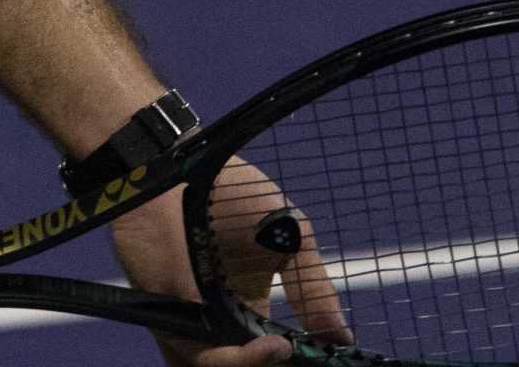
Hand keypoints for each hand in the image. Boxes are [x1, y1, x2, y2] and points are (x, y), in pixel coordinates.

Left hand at [111, 158, 349, 366]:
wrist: (179, 171)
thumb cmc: (234, 196)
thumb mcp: (290, 239)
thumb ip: (315, 291)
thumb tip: (344, 340)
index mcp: (252, 310)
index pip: (279, 356)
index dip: (306, 359)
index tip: (335, 359)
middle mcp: (225, 327)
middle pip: (256, 365)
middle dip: (285, 366)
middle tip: (315, 360)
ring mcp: (200, 330)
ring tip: (290, 350)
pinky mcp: (175, 327)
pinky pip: (205, 362)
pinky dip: (239, 364)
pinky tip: (273, 346)